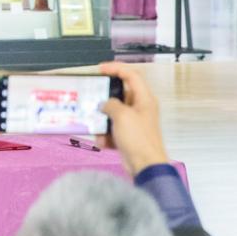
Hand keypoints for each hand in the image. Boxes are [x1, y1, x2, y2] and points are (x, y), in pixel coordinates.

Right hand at [96, 61, 168, 175]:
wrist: (145, 166)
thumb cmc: (138, 139)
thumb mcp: (121, 116)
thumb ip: (110, 104)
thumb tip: (104, 105)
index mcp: (144, 99)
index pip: (131, 75)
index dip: (116, 68)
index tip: (100, 69)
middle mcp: (140, 108)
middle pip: (120, 94)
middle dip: (104, 98)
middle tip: (91, 97)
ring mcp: (134, 122)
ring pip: (113, 113)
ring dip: (103, 119)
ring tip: (95, 124)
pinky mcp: (128, 135)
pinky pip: (113, 129)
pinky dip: (106, 134)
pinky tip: (103, 141)